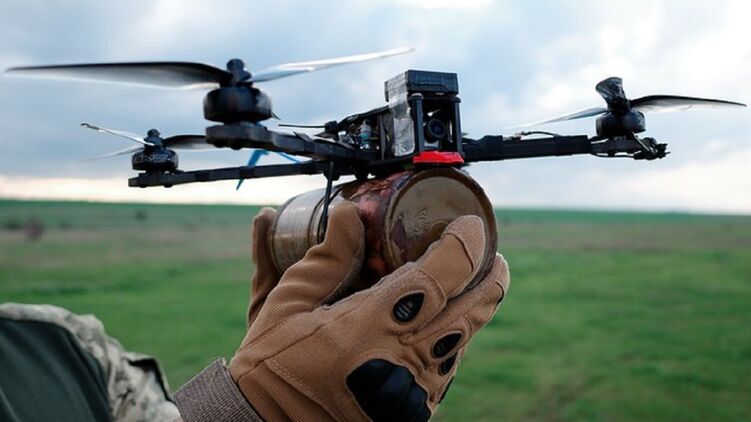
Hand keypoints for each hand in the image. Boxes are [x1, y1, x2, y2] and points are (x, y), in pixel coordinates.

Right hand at [230, 201, 509, 421]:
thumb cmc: (270, 368)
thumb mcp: (285, 305)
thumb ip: (325, 259)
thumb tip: (349, 211)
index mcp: (368, 328)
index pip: (439, 278)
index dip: (465, 245)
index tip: (470, 224)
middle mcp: (403, 362)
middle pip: (473, 311)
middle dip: (490, 277)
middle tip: (490, 256)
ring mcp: (415, 393)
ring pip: (465, 340)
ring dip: (469, 309)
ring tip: (461, 285)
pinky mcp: (415, 412)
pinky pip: (447, 367)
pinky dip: (448, 340)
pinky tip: (432, 326)